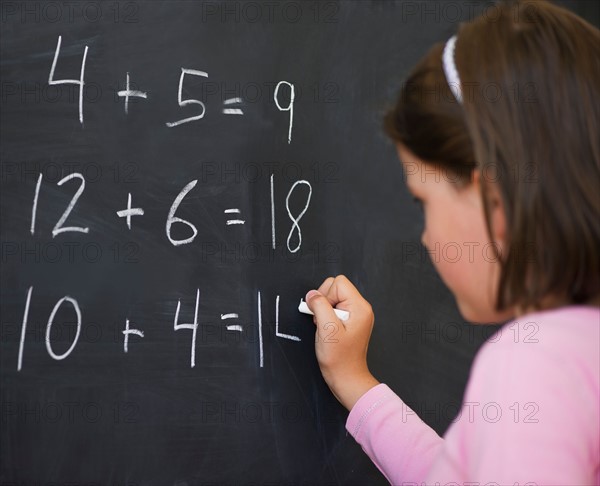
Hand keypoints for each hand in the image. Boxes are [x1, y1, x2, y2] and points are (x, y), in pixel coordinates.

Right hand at [305, 275, 379, 410]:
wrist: (346, 378)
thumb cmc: (340, 359)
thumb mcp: (326, 329)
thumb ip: (319, 306)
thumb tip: (311, 294)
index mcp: (360, 307)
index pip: (338, 282)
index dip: (325, 295)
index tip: (323, 313)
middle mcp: (360, 308)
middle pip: (335, 287)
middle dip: (323, 302)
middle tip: (323, 321)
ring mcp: (355, 315)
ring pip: (332, 298)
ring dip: (323, 310)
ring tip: (325, 328)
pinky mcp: (349, 321)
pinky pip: (333, 308)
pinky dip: (326, 317)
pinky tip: (327, 330)